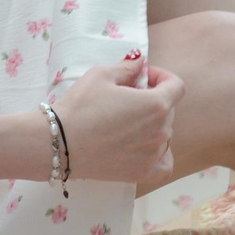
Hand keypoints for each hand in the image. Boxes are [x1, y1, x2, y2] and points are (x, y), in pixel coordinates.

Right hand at [51, 56, 183, 182]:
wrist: (58, 144)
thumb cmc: (79, 107)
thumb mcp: (100, 75)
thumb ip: (128, 67)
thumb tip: (141, 61)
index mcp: (155, 104)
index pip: (176, 86)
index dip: (161, 77)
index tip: (142, 78)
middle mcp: (161, 131)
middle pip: (168, 110)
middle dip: (152, 99)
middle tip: (126, 98)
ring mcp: (153, 154)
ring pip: (164, 134)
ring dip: (152, 124)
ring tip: (125, 122)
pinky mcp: (142, 172)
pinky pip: (164, 164)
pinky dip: (161, 155)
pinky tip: (146, 147)